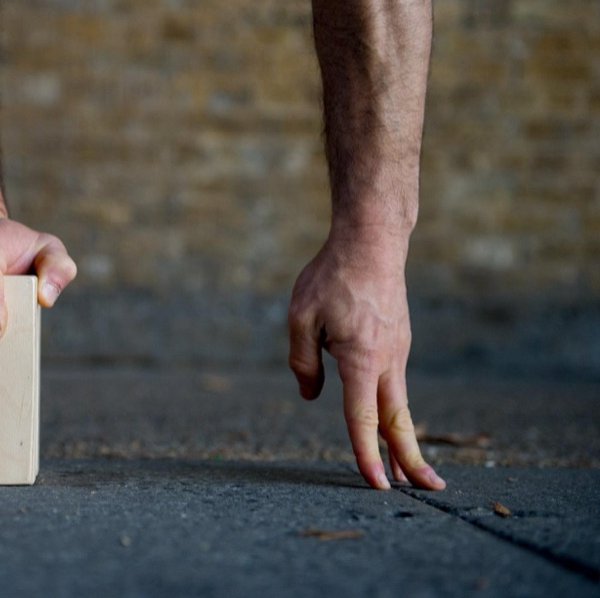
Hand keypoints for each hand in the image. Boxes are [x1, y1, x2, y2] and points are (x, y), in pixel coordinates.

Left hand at [287, 231, 444, 489]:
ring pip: (399, 403)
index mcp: (361, 358)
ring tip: (408, 472)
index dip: (366, 454)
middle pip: (398, 420)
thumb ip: (302, 362)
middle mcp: (387, 359)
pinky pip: (393, 382)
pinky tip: (387, 421)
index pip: (362, 418)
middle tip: (430, 491)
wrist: (372, 241)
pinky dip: (394, 409)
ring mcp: (397, 350)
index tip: (375, 485)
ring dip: (403, 438)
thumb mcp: (300, 318)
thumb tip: (312, 396)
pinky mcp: (398, 341)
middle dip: (411, 459)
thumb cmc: (331, 277)